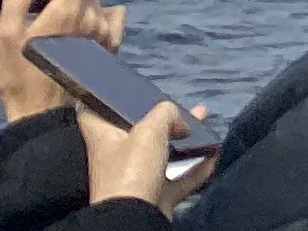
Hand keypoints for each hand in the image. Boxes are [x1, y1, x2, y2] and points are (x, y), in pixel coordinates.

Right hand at [0, 0, 124, 123]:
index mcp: (69, 9)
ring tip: (60, 21)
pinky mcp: (111, 48)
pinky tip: (82, 30)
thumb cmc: (20, 77)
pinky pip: (113, 19)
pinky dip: (99, 17)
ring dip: (83, 3)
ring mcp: (106, 33)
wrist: (42, 115)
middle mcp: (93, 17)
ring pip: (99, 2)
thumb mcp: (6, 37)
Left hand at [78, 102, 208, 215]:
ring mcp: (137, 178)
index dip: (103, 99)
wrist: (135, 217)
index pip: (93, 113)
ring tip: (205, 121)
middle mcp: (117, 157)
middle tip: (182, 105)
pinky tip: (214, 153)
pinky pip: (180, 177)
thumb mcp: (149, 129)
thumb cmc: (132, 170)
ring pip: (162, 152)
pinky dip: (198, 166)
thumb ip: (166, 113)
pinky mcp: (156, 195)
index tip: (120, 89)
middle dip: (163, 117)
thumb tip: (179, 119)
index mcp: (104, 138)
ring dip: (185, 138)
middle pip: (138, 131)